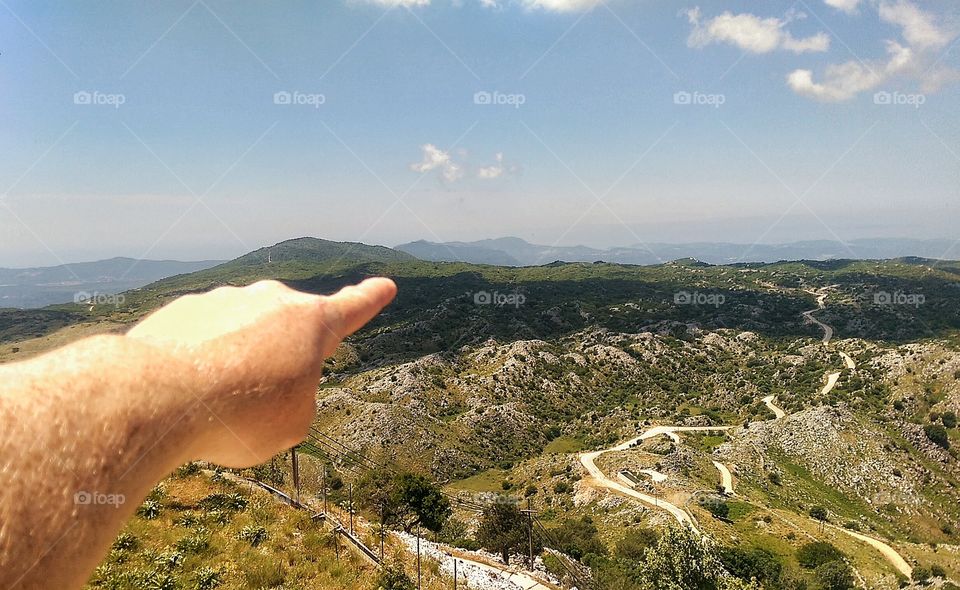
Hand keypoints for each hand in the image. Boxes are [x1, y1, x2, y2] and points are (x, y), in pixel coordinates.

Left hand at [126, 278, 395, 466]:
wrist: (159, 396)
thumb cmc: (241, 413)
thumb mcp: (292, 424)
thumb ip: (293, 398)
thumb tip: (262, 382)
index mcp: (311, 322)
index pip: (352, 307)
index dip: (370, 299)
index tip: (385, 285)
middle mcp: (269, 300)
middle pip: (285, 329)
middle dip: (278, 359)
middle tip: (259, 401)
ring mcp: (221, 300)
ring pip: (237, 338)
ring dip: (232, 368)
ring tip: (213, 407)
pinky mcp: (178, 312)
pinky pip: (197, 344)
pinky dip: (194, 368)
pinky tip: (179, 396)